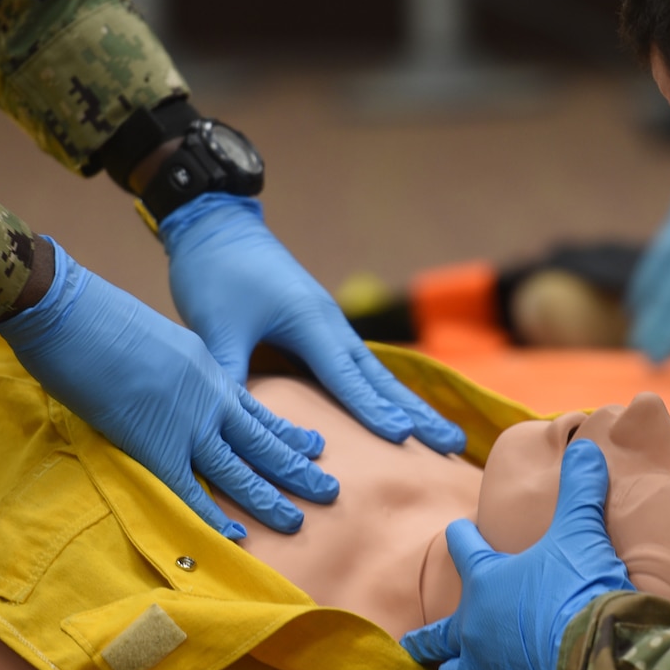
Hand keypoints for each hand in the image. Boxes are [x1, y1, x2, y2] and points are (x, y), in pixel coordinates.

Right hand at [0, 238, 338, 537]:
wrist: (72, 311)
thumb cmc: (96, 316)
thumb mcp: (152, 336)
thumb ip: (168, 367)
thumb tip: (162, 384)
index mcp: (207, 367)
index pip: (255, 407)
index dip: (285, 430)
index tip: (313, 445)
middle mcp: (209, 396)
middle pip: (262, 439)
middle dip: (297, 467)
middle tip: (329, 489)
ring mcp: (187, 422)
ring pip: (240, 468)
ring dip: (269, 498)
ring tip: (298, 521)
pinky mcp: (157, 444)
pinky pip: (193, 489)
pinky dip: (216, 516)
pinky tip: (238, 538)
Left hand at [162, 194, 465, 452]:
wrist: (216, 224)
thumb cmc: (215, 271)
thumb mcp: (215, 326)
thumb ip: (227, 373)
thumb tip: (227, 423)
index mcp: (310, 321)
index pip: (347, 378)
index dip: (373, 410)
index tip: (404, 438)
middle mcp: (330, 323)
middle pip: (381, 378)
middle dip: (418, 412)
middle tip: (454, 445)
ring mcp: (329, 323)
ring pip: (376, 373)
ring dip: (408, 404)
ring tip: (442, 435)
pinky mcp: (319, 325)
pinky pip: (359, 366)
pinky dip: (382, 391)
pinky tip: (396, 409)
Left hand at [400, 440, 632, 669]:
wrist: (594, 655)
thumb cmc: (578, 589)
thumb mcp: (581, 530)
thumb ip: (581, 489)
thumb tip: (587, 445)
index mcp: (488, 585)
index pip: (465, 551)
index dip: (462, 538)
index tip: (455, 531)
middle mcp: (477, 633)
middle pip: (441, 636)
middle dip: (427, 638)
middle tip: (412, 643)